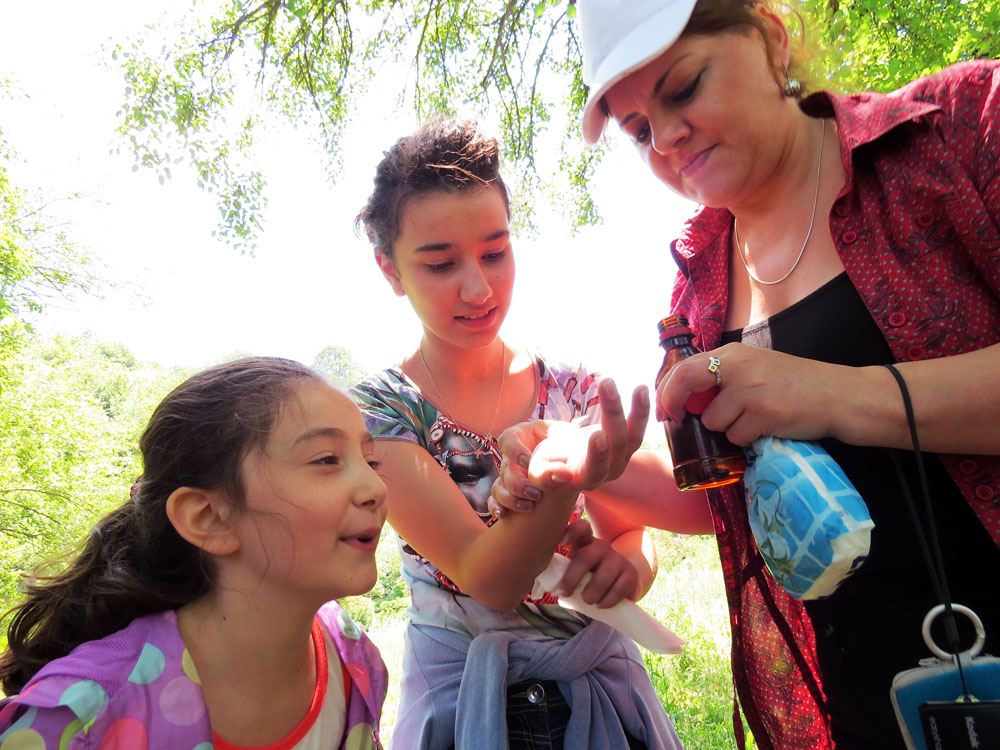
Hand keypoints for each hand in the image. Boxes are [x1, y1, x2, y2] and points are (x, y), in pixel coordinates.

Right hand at [488, 379, 648, 516]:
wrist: (562, 462)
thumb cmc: (546, 463)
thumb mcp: (537, 470)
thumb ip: (544, 474)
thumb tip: (562, 475)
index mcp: (584, 478)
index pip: (595, 468)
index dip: (597, 454)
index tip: (597, 435)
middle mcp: (608, 471)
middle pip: (617, 446)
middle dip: (613, 415)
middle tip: (607, 385)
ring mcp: (621, 458)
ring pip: (633, 436)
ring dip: (636, 410)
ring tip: (638, 387)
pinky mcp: (628, 444)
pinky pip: (638, 427)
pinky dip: (642, 408)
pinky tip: (643, 388)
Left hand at [553, 520, 639, 606]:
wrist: (619, 586)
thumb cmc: (589, 578)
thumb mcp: (575, 571)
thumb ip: (562, 571)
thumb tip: (544, 584)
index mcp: (585, 543)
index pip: (580, 529)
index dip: (571, 532)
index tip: (562, 543)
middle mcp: (602, 547)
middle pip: (586, 556)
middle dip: (573, 577)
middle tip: (565, 592)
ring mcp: (618, 559)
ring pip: (604, 574)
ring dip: (592, 591)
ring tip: (587, 601)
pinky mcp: (631, 574)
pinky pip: (620, 588)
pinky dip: (608, 600)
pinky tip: (601, 605)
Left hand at [655, 343, 842, 445]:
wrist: (839, 395)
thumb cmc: (795, 384)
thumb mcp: (755, 367)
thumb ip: (723, 376)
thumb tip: (685, 400)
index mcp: (732, 354)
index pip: (683, 367)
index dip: (666, 391)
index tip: (665, 409)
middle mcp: (738, 367)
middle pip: (685, 385)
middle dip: (675, 406)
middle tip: (678, 420)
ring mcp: (750, 390)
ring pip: (712, 421)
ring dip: (726, 428)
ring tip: (752, 420)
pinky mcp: (763, 414)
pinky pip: (735, 436)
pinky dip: (746, 439)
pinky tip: (766, 428)